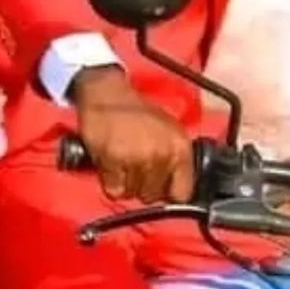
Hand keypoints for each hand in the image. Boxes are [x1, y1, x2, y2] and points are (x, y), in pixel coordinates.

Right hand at [72, 66, 194, 203]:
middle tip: (135, 165)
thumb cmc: (136, 111)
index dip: (169, 192)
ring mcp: (137, 158)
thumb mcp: (169, 129)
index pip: (182, 193)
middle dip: (143, 186)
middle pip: (154, 196)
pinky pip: (114, 189)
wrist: (107, 92)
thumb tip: (177, 188)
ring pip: (133, 194)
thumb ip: (176, 159)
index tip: (161, 187)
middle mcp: (161, 154)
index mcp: (180, 147)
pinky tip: (111, 162)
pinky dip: (110, 180)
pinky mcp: (113, 160)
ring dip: (125, 182)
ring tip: (123, 161)